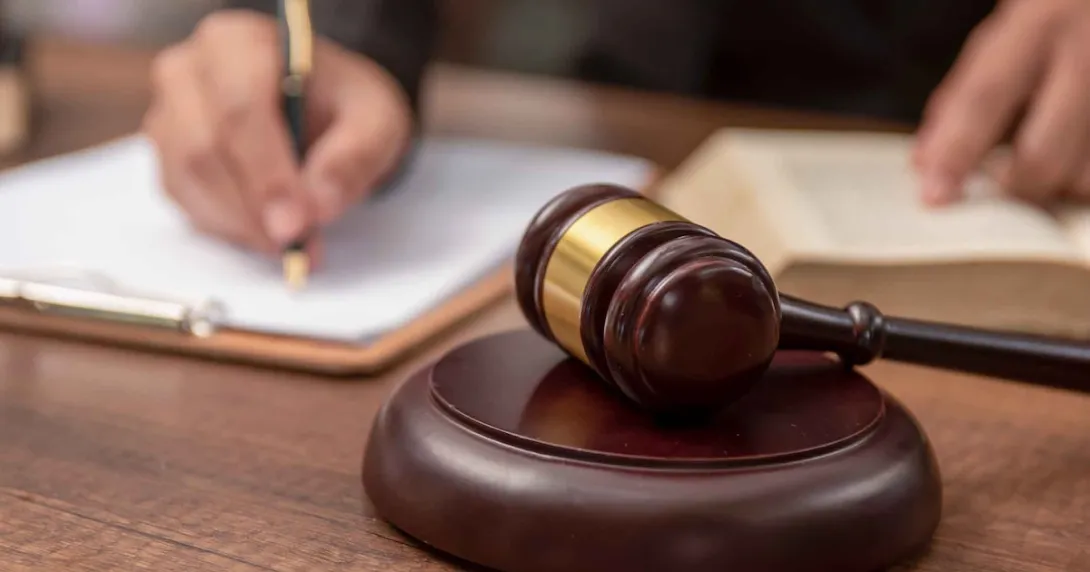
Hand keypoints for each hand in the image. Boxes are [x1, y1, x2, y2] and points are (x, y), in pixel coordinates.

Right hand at [142, 10, 412, 258]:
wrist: (323, 111)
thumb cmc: (345, 106)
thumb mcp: (376, 122)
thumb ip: (353, 158)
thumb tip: (318, 206)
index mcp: (240, 43)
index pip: (241, 107)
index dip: (267, 173)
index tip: (296, 223)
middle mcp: (190, 71)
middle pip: (204, 146)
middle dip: (253, 207)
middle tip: (296, 244)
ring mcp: (170, 114)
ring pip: (187, 179)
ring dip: (240, 223)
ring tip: (292, 244)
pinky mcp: (168, 156)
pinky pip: (185, 201)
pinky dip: (227, 227)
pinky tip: (267, 234)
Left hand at [914, 0, 1089, 204]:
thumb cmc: (1056, 24)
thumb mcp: (1007, 40)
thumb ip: (964, 98)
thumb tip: (927, 166)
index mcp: (1042, 21)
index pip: (987, 95)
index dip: (956, 151)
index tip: (935, 197)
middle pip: (1044, 152)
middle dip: (1014, 187)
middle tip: (1001, 188)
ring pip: (1085, 176)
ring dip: (1059, 188)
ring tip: (1047, 166)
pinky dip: (1084, 182)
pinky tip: (1073, 162)